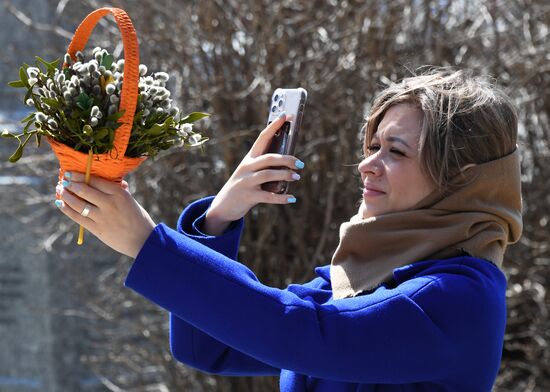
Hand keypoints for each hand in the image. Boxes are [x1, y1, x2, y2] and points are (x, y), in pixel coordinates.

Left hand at [55, 172, 155, 257]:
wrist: (142, 240)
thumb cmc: (138, 218)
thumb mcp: (131, 200)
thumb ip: (120, 190)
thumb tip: (112, 180)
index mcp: (119, 193)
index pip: (95, 180)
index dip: (79, 175)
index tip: (70, 173)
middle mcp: (109, 203)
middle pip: (84, 190)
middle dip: (70, 183)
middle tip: (63, 180)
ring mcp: (102, 217)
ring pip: (78, 203)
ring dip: (66, 195)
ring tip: (60, 190)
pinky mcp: (97, 229)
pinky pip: (77, 217)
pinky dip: (67, 209)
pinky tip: (61, 203)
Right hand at [204, 113, 303, 235]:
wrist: (223, 206)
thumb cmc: (244, 186)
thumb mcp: (251, 173)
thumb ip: (267, 167)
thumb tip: (291, 163)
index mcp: (249, 158)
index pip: (262, 138)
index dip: (274, 126)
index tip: (285, 115)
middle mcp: (246, 168)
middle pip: (268, 158)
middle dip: (286, 159)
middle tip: (300, 163)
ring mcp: (246, 182)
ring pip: (268, 175)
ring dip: (285, 175)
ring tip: (297, 177)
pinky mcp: (248, 197)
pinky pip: (268, 197)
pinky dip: (281, 198)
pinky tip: (292, 198)